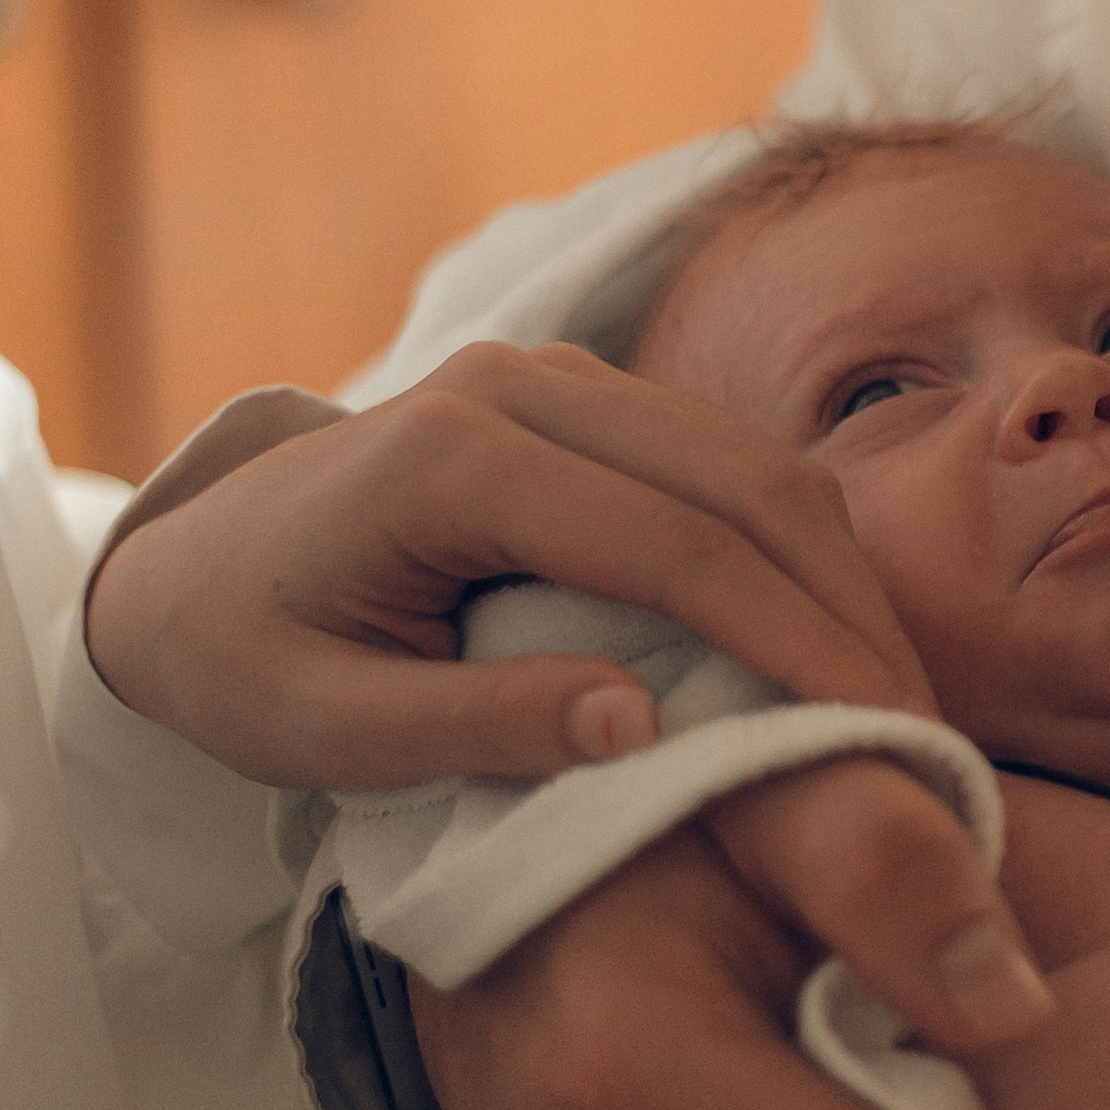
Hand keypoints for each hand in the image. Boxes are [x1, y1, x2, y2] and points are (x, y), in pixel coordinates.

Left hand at [86, 340, 935, 790]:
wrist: (187, 564)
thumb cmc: (241, 661)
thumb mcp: (322, 730)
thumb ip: (474, 727)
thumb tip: (639, 728)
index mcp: (451, 458)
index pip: (671, 542)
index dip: (789, 635)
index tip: (875, 729)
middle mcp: (516, 386)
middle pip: (738, 481)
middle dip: (847, 605)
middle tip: (922, 727)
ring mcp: (556, 380)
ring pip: (750, 461)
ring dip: (839, 574)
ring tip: (897, 693)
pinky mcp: (585, 404)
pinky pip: (723, 465)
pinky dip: (797, 549)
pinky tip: (837, 640)